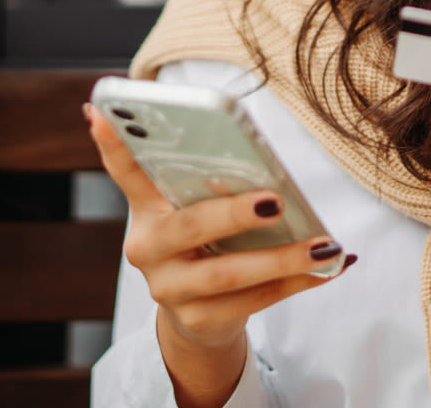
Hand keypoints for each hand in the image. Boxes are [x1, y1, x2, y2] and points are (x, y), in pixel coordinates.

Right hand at [85, 104, 351, 406]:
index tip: (100, 109)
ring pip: (229, 273)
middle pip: (190, 228)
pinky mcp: (201, 320)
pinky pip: (257, 300)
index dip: (112, 144)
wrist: (197, 316)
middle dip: (234, 215)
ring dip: (283, 258)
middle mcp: (147, 250)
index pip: (126, 171)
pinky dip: (299, 282)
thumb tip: (236, 143)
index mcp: (145, 211)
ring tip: (325, 245)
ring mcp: (171, 290)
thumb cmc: (202, 244)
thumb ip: (200, 178)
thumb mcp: (190, 209)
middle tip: (274, 201)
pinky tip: (331, 267)